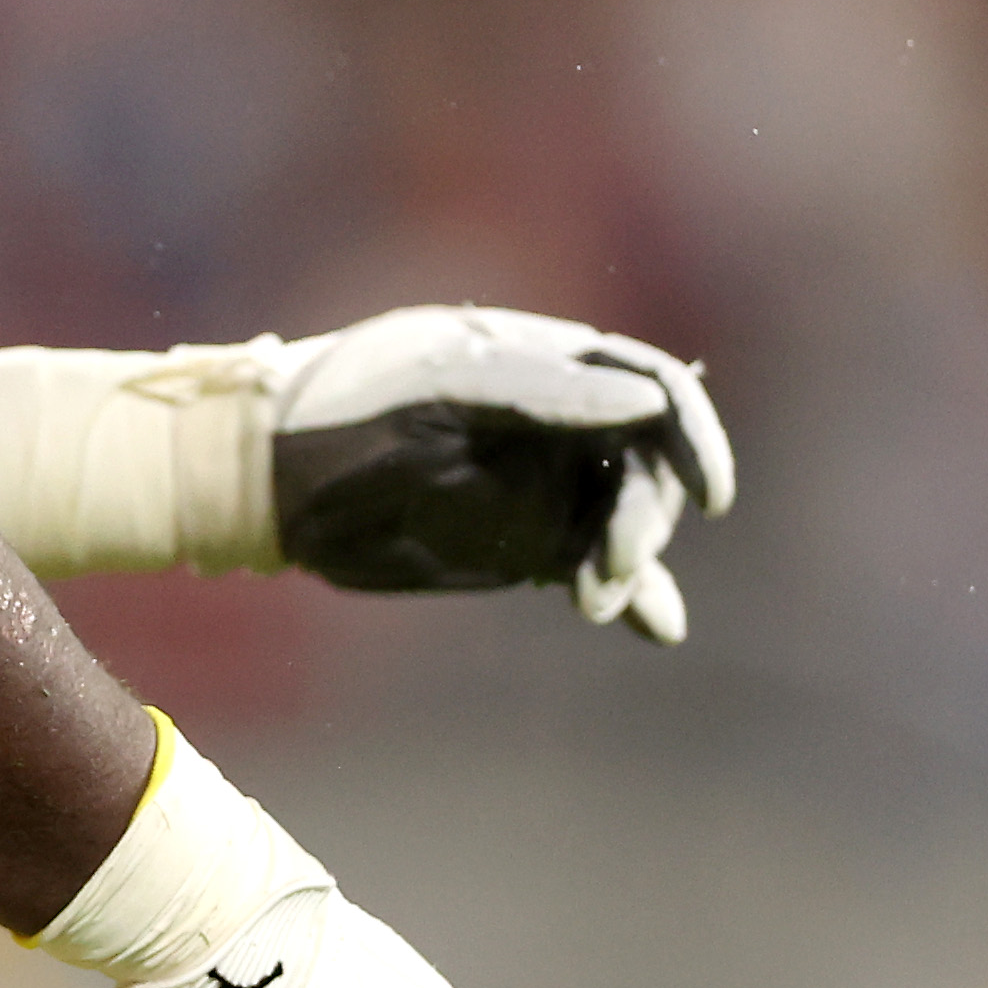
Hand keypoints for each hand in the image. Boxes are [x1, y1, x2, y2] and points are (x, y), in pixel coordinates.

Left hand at [267, 304, 735, 643]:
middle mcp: (564, 423)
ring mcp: (548, 487)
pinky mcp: (527, 546)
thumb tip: (643, 400)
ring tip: (596, 602)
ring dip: (633, 563)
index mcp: (549, 362)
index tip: (711, 493)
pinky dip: (635, 596)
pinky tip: (657, 625)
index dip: (694, 436)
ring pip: (629, 522)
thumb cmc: (348, 406)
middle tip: (609, 570)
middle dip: (647, 517)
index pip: (654, 388)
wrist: (276, 478)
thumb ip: (540, 389)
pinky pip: (597, 567)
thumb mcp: (440, 385)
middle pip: (651, 466)